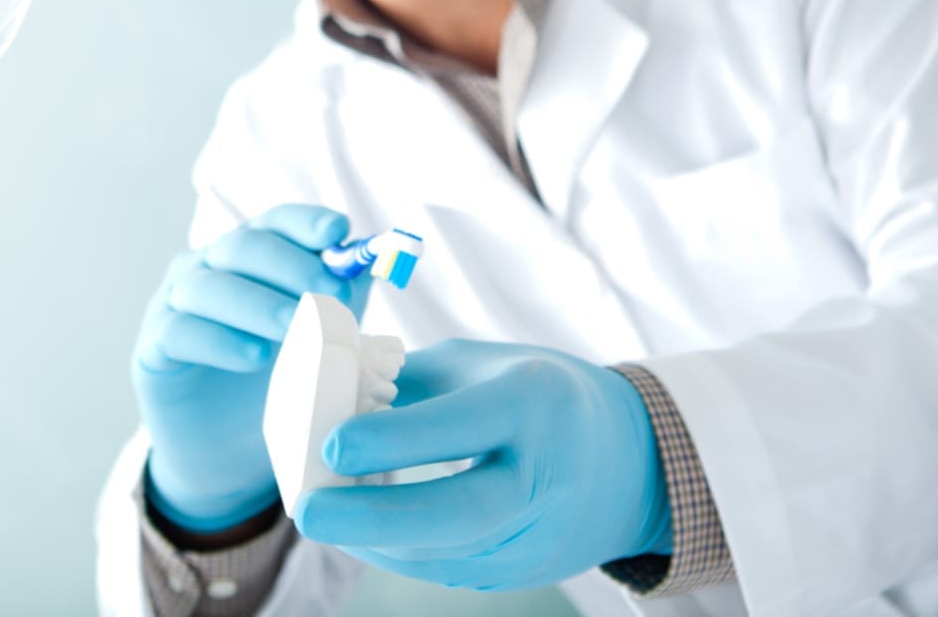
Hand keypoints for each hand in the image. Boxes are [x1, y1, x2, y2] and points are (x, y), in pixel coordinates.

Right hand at [137, 205, 370, 531]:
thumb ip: (346, 293)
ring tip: (293, 326)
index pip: (275, 223)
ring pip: (209, 287)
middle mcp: (206, 268)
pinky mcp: (154, 351)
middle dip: (288, 265)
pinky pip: (180, 333)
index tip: (337, 233)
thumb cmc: (280, 376)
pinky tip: (254, 356)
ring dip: (256, 302)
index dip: (305, 223)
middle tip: (327, 291)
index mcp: (249, 254)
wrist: (229, 449)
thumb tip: (381, 260)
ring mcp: (174, 306)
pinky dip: (220, 340)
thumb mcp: (322, 332)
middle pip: (242, 246)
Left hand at [294, 339, 671, 590]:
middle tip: (305, 509)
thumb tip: (330, 396)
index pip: (462, 428)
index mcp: (537, 404)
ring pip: (440, 552)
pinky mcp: (518, 572)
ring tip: (317, 510)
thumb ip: (411, 380)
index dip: (394, 440)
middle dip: (371, 517)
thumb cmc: (545, 396)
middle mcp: (543, 476)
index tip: (332, 442)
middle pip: (456, 514)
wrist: (631, 465)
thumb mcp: (488, 365)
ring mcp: (535, 536)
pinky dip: (393, 547)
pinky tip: (356, 526)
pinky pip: (443, 566)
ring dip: (369, 536)